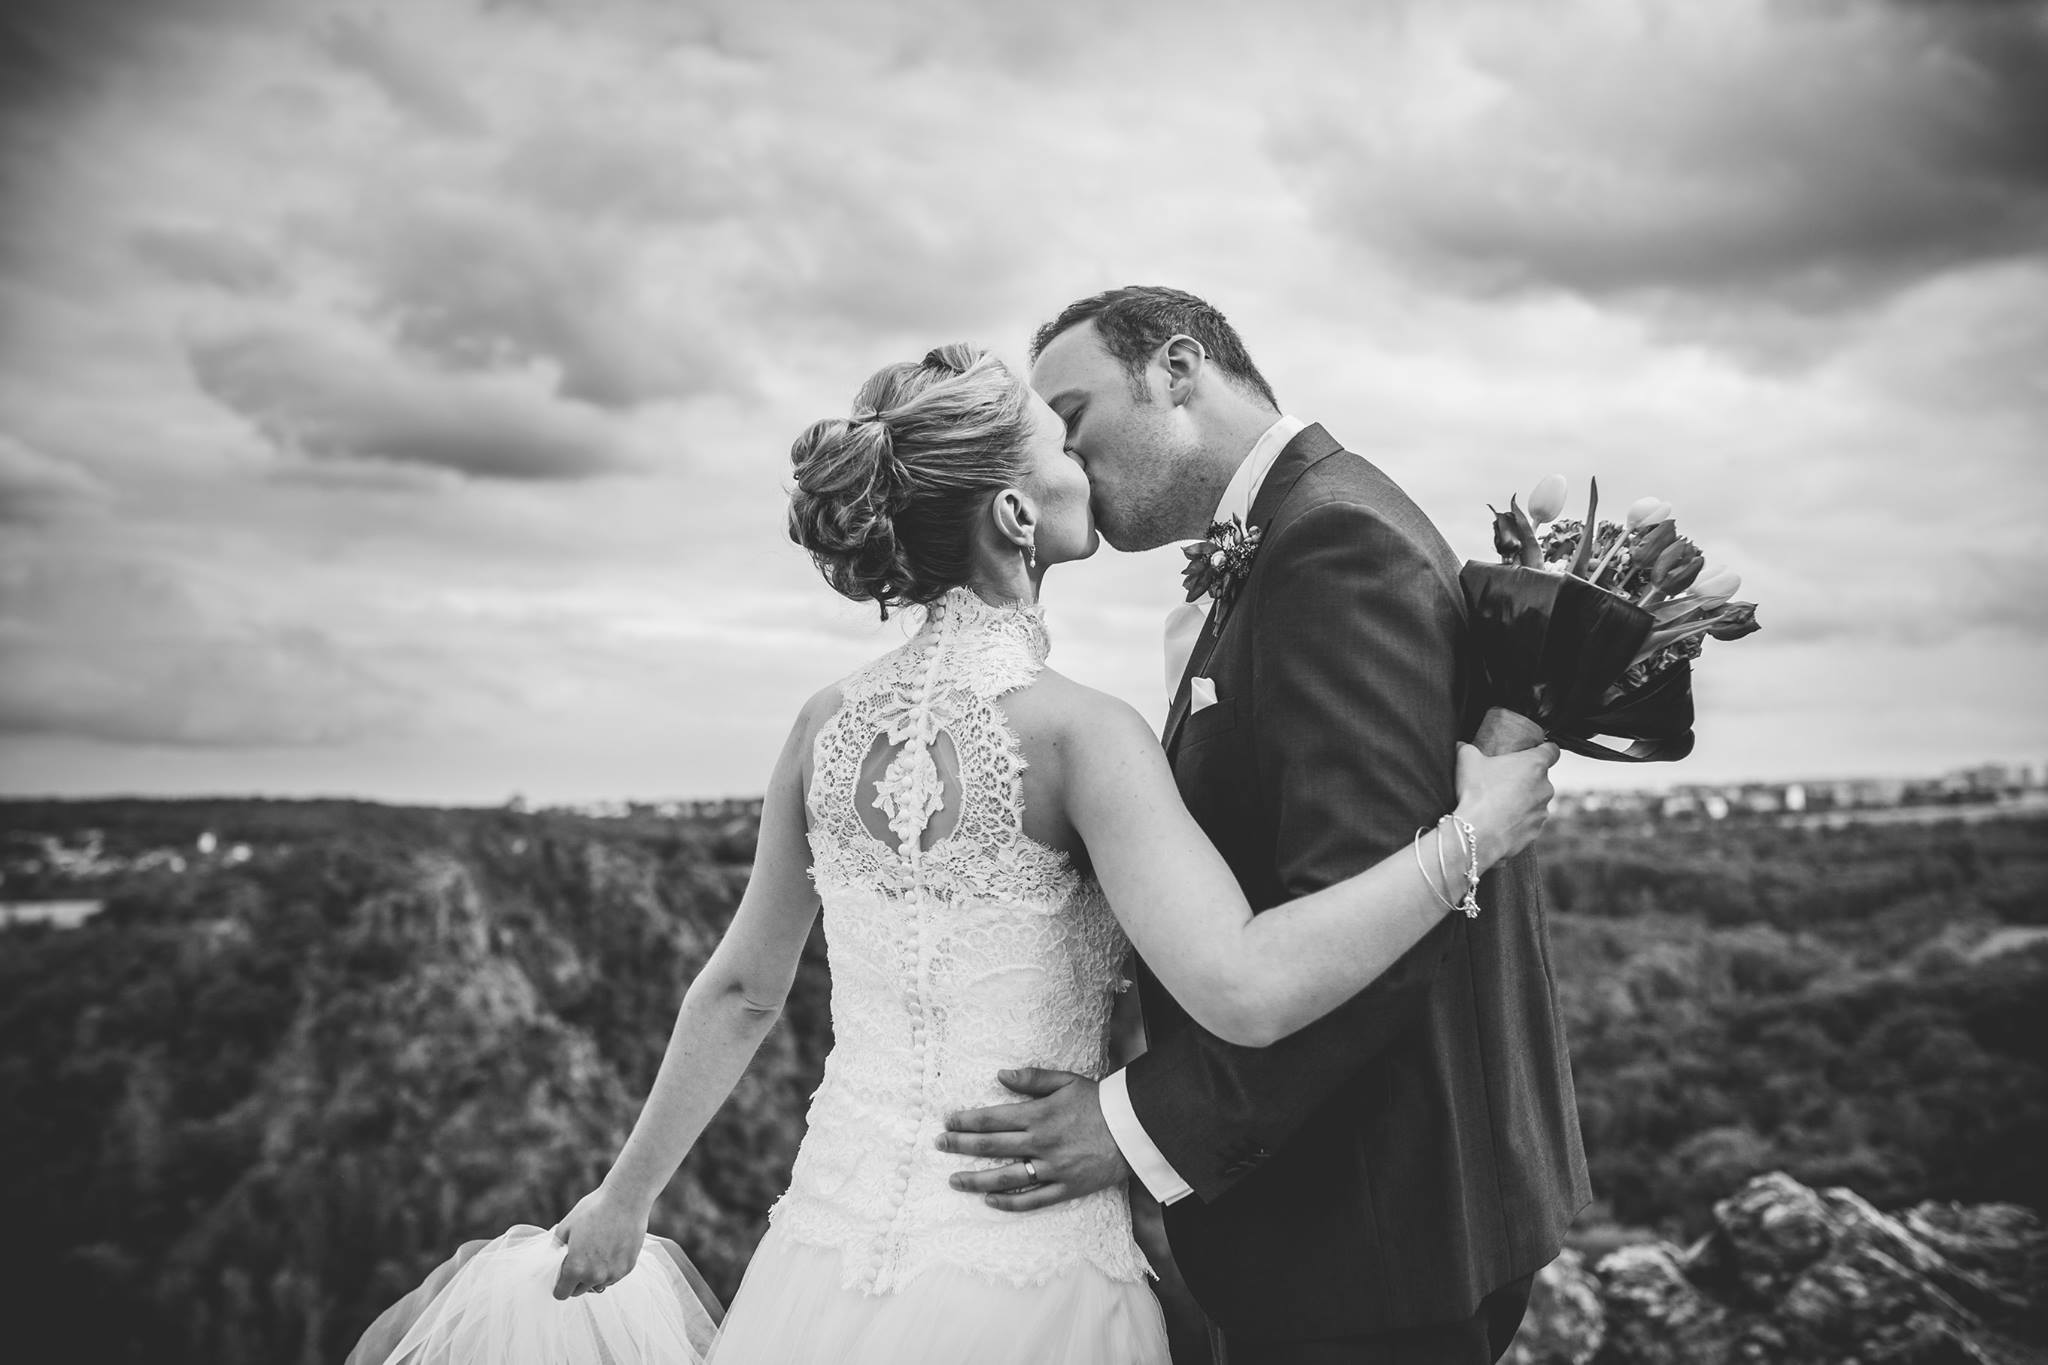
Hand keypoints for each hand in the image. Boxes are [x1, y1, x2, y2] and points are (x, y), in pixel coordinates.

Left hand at [550, 1185, 649, 1299]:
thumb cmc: (593, 1210)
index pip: (561, 1294)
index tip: (562, 1275)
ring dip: (594, 1275)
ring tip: (597, 1251)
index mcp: (575, 1269)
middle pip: (580, 1291)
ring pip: (598, 1284)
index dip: (559, 1285)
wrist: (625, 1199)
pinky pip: (614, 1276)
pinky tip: (611, 1248)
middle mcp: (595, 1276)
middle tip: (580, 1258)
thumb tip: (552, 1258)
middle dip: (576, 1280)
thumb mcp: (565, 1226)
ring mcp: (614, 1274)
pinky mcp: (628, 1267)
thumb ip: (555, 1248)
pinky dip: (610, 1268)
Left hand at [936, 1069, 1130, 1212]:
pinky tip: (990, 1201)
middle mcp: (1040, 1144)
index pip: (991, 1119)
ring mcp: (1052, 1169)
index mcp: (1038, 1115)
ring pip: (1005, 1178)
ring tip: (954, 1180)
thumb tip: (999, 1075)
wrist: (1134, 1128)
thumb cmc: (1099, 1100)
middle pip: (991, 1147)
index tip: (947, 1122)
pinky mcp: (1066, 1188)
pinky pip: (1032, 1200)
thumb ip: (1032, 1078)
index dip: (965, 1121)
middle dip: (961, 1146)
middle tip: (939, 1145)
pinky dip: (1009, 1203)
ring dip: (976, 1179)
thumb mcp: (1066, 1080)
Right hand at [1452, 739, 1560, 869]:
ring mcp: (1542, 811)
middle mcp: (1545, 787)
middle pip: (1540, 778)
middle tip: (1502, 781)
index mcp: (1534, 765)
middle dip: (1525, 779)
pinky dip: (1518, 822)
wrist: (1477, 833)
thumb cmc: (1476, 793)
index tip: (1533, 752)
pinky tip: (1500, 823)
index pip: (1552, 750)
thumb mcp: (1466, 760)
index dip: (1544, 749)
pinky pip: (1528, 823)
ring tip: (1499, 805)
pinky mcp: (1536, 831)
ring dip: (1522, 801)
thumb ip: (1466, 748)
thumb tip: (1460, 745)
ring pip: (1535, 802)